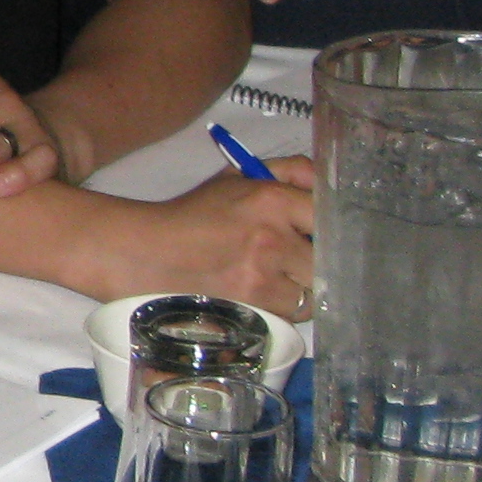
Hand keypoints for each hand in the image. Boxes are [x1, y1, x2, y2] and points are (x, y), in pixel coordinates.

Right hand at [102, 166, 316, 321]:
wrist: (148, 253)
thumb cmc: (195, 215)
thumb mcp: (238, 179)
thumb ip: (289, 171)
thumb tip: (328, 180)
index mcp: (271, 198)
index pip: (330, 214)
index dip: (332, 227)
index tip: (325, 234)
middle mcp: (272, 237)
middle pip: (329, 256)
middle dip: (319, 258)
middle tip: (302, 257)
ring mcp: (263, 275)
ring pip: (313, 289)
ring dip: (303, 285)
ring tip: (281, 278)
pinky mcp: (253, 306)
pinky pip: (292, 311)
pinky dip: (285, 306)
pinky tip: (265, 295)